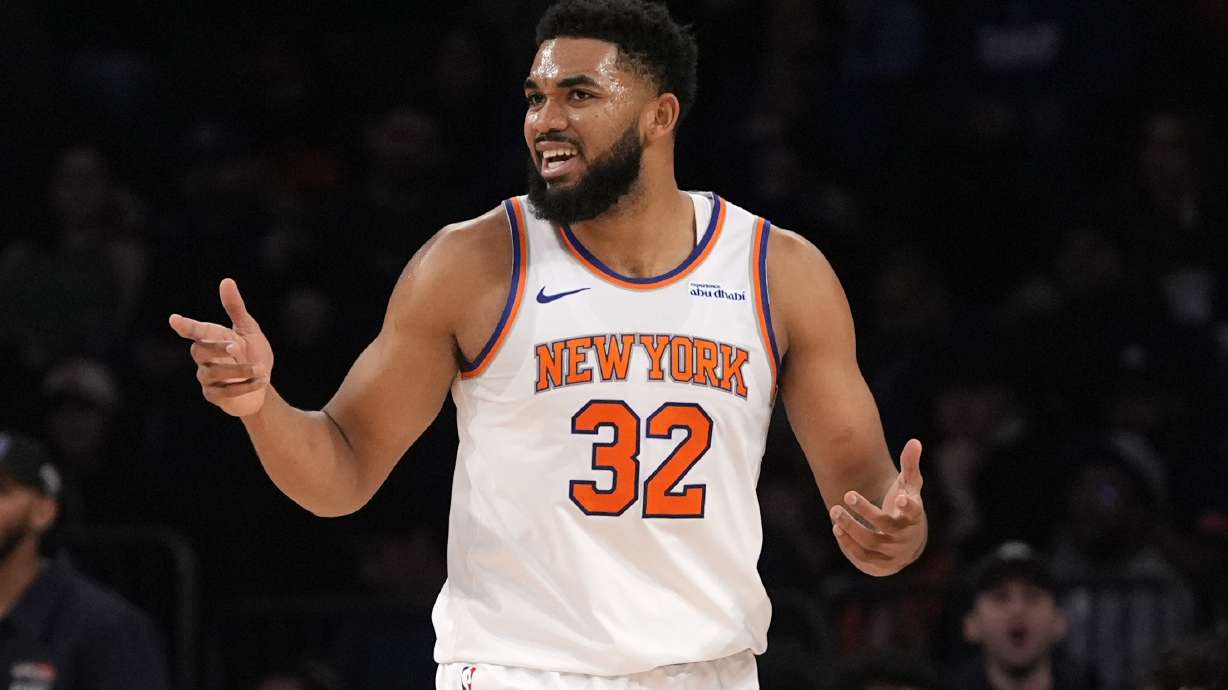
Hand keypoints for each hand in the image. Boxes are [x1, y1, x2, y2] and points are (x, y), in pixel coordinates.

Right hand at [168, 278, 273, 416]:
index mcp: (211, 338)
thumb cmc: (252, 352)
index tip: (174, 319)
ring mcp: (206, 378)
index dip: (185, 326)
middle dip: (218, 348)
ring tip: (261, 368)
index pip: (195, 331)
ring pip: (214, 373)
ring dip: (240, 369)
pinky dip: (246, 385)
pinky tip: (262, 380)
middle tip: (237, 346)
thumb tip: (226, 281)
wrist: (262, 383)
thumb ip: (235, 308)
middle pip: (200, 351)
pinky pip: (226, 391)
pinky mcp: (214, 396)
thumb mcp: (248, 329)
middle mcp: (203, 358)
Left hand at [830, 438, 926, 575]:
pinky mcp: (879, 564)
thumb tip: (914, 441)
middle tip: (848, 493)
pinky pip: (862, 556)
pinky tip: (836, 527)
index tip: (901, 497)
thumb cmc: (905, 507)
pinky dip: (848, 544)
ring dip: (851, 527)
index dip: (908, 506)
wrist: (906, 543)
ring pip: (870, 541)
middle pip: (886, 525)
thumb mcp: (909, 486)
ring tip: (835, 510)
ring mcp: (892, 552)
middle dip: (866, 511)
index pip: (914, 512)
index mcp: (913, 517)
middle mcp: (904, 537)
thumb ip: (910, 465)